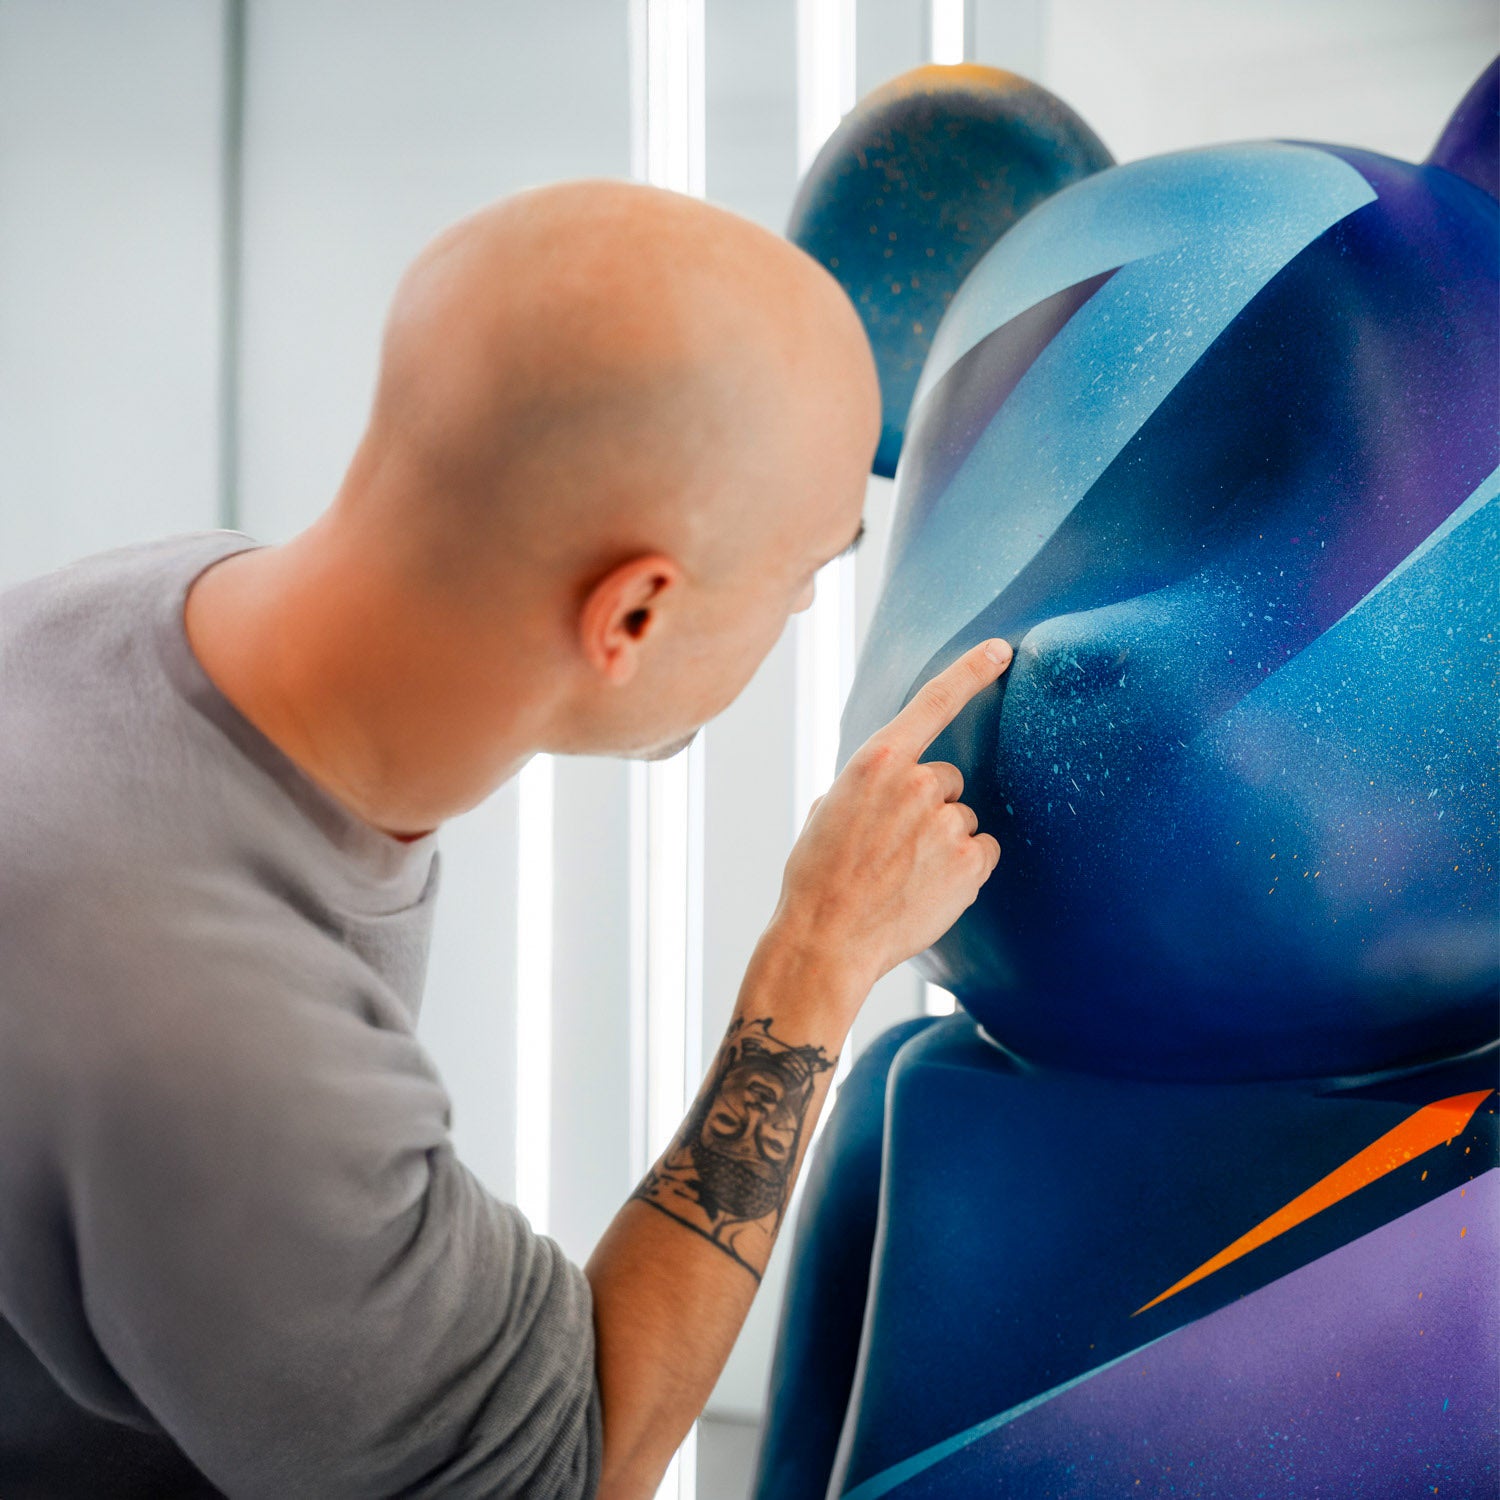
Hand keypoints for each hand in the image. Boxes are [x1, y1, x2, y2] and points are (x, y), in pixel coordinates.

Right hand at [770, 638, 1011, 992]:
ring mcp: (947, 824)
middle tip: (894, 847)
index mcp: (877, 762)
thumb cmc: (817, 878)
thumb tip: (893, 786)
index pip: (934, 701)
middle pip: (948, 781)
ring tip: (904, 875)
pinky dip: (963, 870)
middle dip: (931, 807)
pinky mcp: (969, 863)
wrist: (826, 941)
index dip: (971, 671)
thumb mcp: (828, 810)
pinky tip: (926, 890)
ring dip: (944, 843)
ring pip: (963, 821)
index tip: (1000, 649)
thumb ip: (870, 786)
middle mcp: (917, 784)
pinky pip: (982, 853)